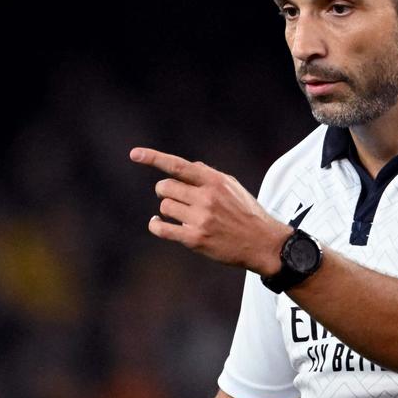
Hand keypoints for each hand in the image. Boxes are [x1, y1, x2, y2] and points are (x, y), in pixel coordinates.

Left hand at [130, 147, 291, 274]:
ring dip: (168, 210)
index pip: (179, 166)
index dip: (154, 158)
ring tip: (182, 215)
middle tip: (175, 197)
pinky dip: (156, 225)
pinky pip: (162, 228)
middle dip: (166, 191)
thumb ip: (208, 175)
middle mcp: (206, 198)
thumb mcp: (233, 187)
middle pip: (165, 187)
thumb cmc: (247, 213)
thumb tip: (183, 167)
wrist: (262, 243)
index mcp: (215, 182)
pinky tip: (158, 223)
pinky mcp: (195, 239)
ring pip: (164, 207)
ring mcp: (200, 219)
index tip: (134, 154)